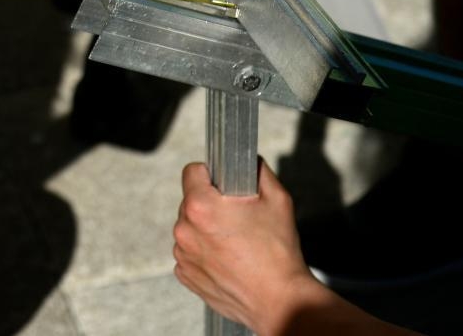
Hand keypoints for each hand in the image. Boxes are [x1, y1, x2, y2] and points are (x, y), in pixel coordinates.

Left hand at [173, 161, 320, 332]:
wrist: (279, 300)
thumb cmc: (278, 253)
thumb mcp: (278, 200)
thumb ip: (258, 172)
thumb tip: (249, 162)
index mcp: (201, 206)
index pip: (192, 171)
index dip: (210, 173)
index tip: (222, 182)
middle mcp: (185, 230)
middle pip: (191, 202)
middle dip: (211, 204)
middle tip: (236, 217)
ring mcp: (183, 255)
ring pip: (190, 229)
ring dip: (205, 230)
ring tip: (234, 242)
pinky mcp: (185, 275)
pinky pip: (190, 253)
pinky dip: (204, 254)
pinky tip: (227, 260)